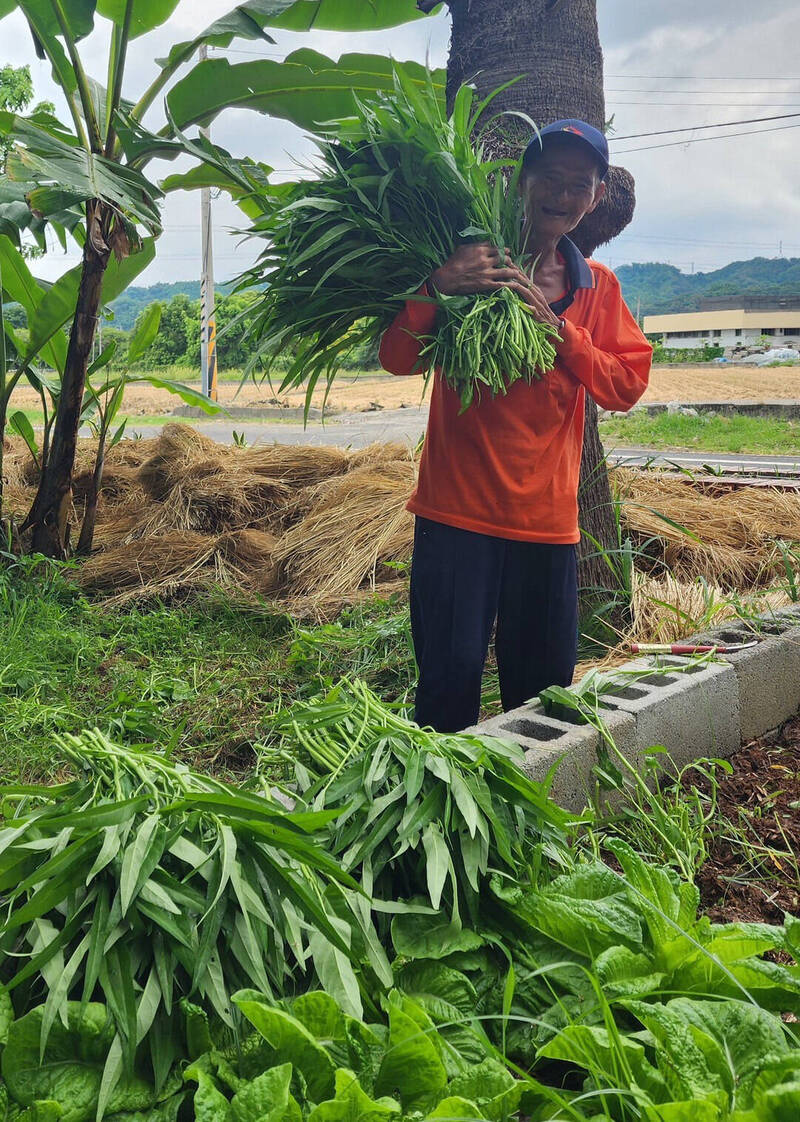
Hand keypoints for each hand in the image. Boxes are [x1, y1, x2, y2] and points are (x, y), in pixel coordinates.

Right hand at [430, 243, 560, 327]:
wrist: (446, 279)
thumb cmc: (452, 263)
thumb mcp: (463, 248)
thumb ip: (476, 245)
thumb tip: (486, 241)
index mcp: (481, 249)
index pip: (497, 247)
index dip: (504, 250)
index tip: (507, 253)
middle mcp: (486, 259)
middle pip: (504, 257)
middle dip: (510, 261)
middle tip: (513, 264)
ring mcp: (487, 272)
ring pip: (507, 270)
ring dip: (515, 272)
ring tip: (519, 274)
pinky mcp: (486, 284)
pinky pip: (503, 284)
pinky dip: (511, 284)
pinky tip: (517, 286)